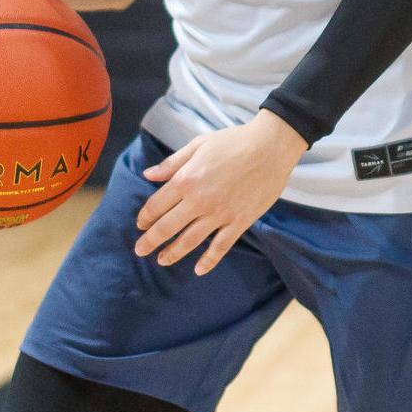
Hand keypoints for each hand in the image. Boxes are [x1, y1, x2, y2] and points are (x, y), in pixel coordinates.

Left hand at [134, 112, 310, 275]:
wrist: (271, 147)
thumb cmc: (234, 141)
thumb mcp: (198, 144)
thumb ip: (172, 163)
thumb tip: (148, 175)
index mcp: (186, 179)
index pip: (156, 205)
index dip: (145, 217)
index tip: (140, 224)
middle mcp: (199, 200)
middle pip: (167, 227)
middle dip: (150, 241)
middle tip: (140, 250)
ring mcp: (220, 214)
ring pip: (190, 241)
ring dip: (173, 253)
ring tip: (162, 260)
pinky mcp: (240, 221)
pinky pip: (221, 246)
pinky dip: (209, 260)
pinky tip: (199, 269)